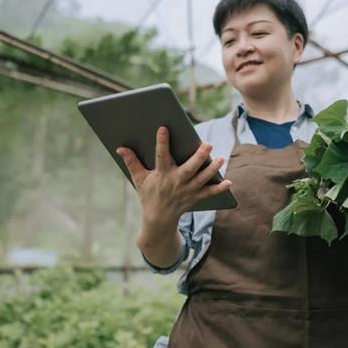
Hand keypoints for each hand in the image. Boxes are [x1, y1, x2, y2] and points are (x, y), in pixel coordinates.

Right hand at [116, 126, 231, 228]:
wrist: (158, 219)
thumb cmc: (148, 194)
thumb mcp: (138, 179)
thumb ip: (131, 162)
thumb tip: (120, 147)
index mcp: (161, 175)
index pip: (161, 156)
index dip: (161, 142)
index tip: (163, 128)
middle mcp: (176, 182)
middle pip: (189, 168)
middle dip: (199, 157)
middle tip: (208, 144)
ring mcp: (187, 191)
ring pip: (202, 179)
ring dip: (212, 169)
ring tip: (220, 158)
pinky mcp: (195, 197)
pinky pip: (209, 193)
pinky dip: (219, 189)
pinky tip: (228, 182)